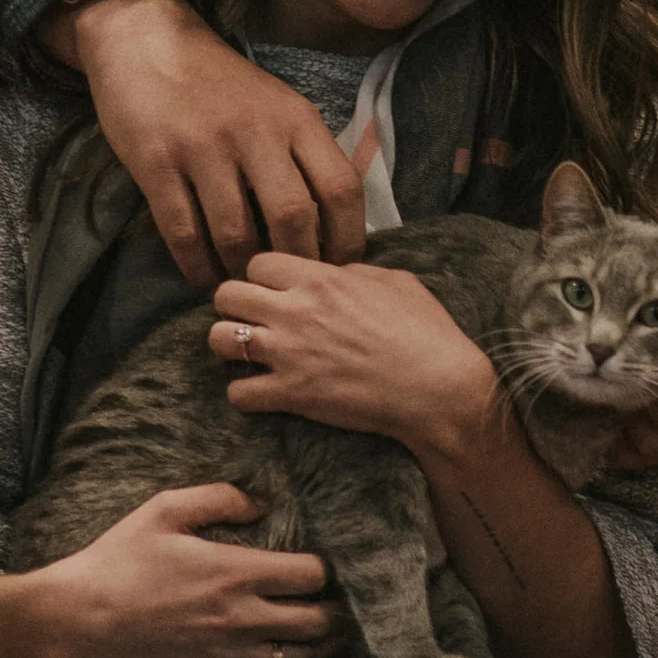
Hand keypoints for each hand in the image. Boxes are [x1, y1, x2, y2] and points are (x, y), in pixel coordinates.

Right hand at [32, 483, 344, 657]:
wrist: (81, 618)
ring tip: (327, 632)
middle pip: (319, 622)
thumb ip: (220, 498)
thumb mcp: (165, 509)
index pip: (311, 575)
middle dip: (335, 610)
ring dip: (320, 645)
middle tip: (337, 601)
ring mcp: (229, 655)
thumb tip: (262, 503)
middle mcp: (241, 617)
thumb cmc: (121, 559)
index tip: (320, 564)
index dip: (325, 569)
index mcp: (235, 572)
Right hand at [51, 0, 366, 283]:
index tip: (339, 268)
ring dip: (243, 272)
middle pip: (293, 217)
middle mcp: (256, 131)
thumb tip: (337, 225)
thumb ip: (306, 154)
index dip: (347, 239)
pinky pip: (185, 234)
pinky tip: (205, 277)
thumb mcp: (278, 104)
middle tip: (290, 287)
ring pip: (237, 234)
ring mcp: (204, 147)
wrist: (147, 43)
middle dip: (296, 263)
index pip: (341, 188)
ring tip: (245, 286)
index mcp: (296, 118)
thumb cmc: (221, 85)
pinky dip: (198, 267)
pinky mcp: (157, 163)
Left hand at [210, 254, 495, 454]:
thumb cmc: (426, 332)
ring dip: (230, 348)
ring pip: (219, 340)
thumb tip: (333, 272)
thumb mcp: (395, 281)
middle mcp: (295, 310)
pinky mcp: (291, 395)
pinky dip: (246, 395)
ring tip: (250, 356)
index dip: (262, 278)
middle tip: (253, 321)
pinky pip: (238, 393)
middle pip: (225, 295)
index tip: (275, 292)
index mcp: (320, 278)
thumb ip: (353, 270)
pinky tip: (263, 393)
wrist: (438, 388)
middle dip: (235, 306)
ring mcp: (288, 353)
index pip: (256, 262)